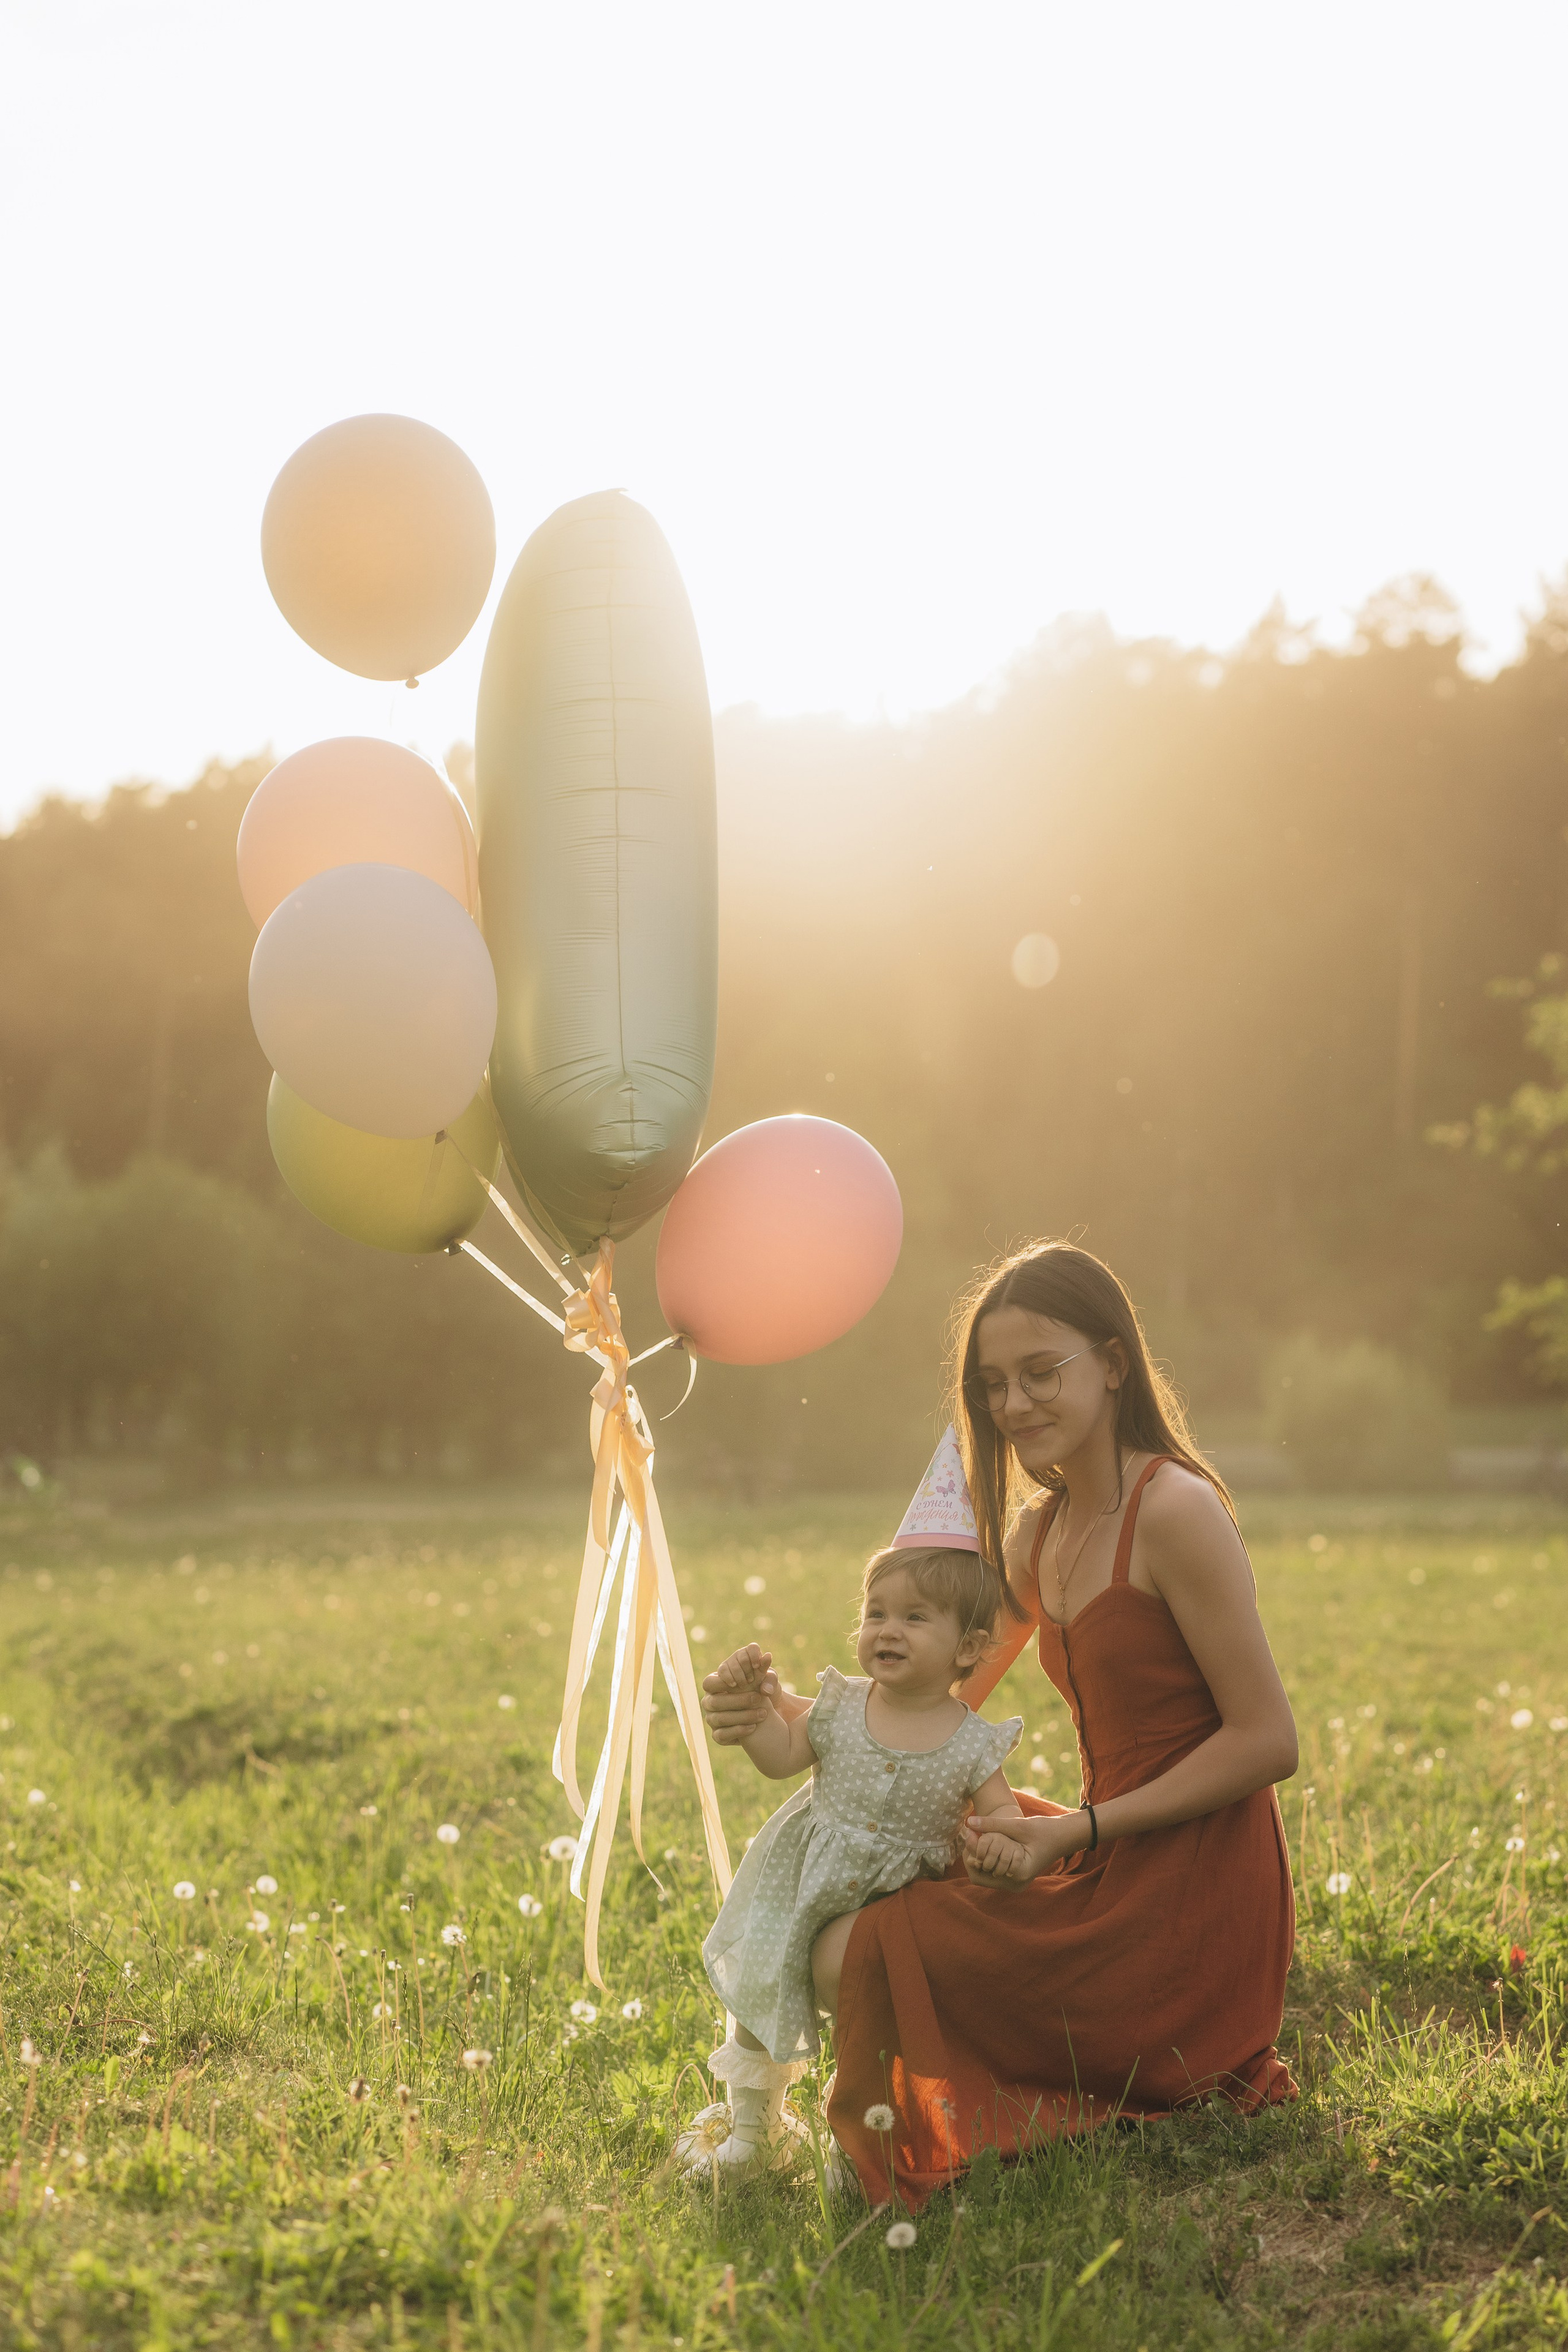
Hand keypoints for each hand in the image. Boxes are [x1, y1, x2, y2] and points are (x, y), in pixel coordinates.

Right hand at [701, 1645, 778, 1745]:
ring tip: (762, 1714)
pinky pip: (721, 1735)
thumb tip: (768, 1657)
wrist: (766, 1713)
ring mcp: (711, 1719)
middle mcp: (709, 1702)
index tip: (743, 1683)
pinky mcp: (718, 1736)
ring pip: (719, 1719)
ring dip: (742, 1716)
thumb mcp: (766, 1679)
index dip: (722, 1682)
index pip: (708, 1682)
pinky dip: (738, 1730)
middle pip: (714, 1701)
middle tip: (758, 1698)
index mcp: (714, 1684)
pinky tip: (753, 1727)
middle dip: (737, 1700)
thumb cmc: (761, 1689)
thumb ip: (765, 1669)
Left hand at [961, 1807, 1089, 1889]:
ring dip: (981, 1857)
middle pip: (982, 1876)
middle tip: (971, 1834)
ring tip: (977, 1837)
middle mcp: (1017, 1884)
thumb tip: (968, 1822)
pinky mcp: (1016, 1876)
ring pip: (987, 1874)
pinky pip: (995, 1871)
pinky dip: (989, 1858)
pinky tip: (987, 1844)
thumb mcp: (1017, 1825)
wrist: (1064, 1836)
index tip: (969, 1834)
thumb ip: (993, 1824)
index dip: (972, 1852)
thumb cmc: (1044, 1830)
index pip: (983, 1871)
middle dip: (974, 1855)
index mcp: (1018, 1874)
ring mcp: (1016, 1882)